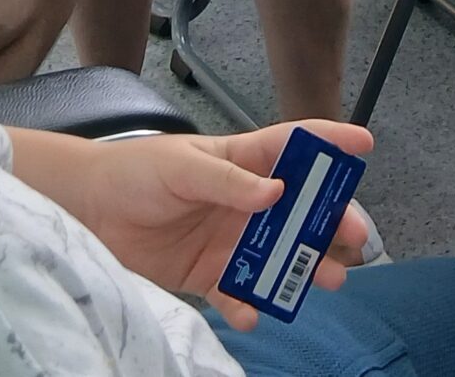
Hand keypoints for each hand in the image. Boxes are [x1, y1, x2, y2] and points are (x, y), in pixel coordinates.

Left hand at [46, 123, 374, 328]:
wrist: (88, 211)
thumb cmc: (134, 173)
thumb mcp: (182, 167)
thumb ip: (228, 182)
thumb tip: (276, 193)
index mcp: (241, 161)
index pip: (294, 145)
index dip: (330, 141)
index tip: (365, 144)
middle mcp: (243, 201)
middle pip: (299, 209)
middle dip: (330, 221)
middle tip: (353, 238)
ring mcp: (228, 238)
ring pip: (278, 254)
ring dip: (302, 267)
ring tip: (328, 281)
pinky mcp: (207, 273)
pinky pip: (238, 292)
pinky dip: (248, 305)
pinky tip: (252, 312)